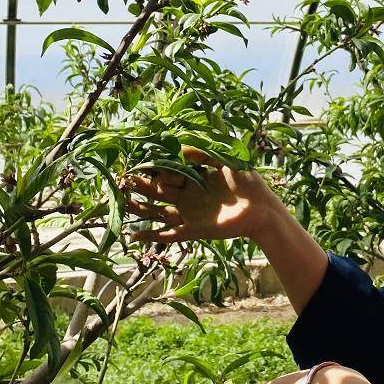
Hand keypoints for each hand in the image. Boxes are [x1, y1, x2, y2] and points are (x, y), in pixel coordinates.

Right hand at [121, 147, 283, 243]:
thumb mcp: (225, 160)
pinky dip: (152, 236)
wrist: (263, 209)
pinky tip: (133, 236)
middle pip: (157, 192)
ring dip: (139, 209)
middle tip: (122, 180)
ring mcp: (189, 214)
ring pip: (158, 212)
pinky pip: (169, 234)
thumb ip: (204, 152)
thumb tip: (179, 146)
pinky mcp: (194, 230)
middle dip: (140, 186)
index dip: (155, 169)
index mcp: (195, 179)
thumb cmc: (248, 182)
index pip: (167, 173)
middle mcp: (188, 197)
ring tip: (120, 204)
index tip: (142, 163)